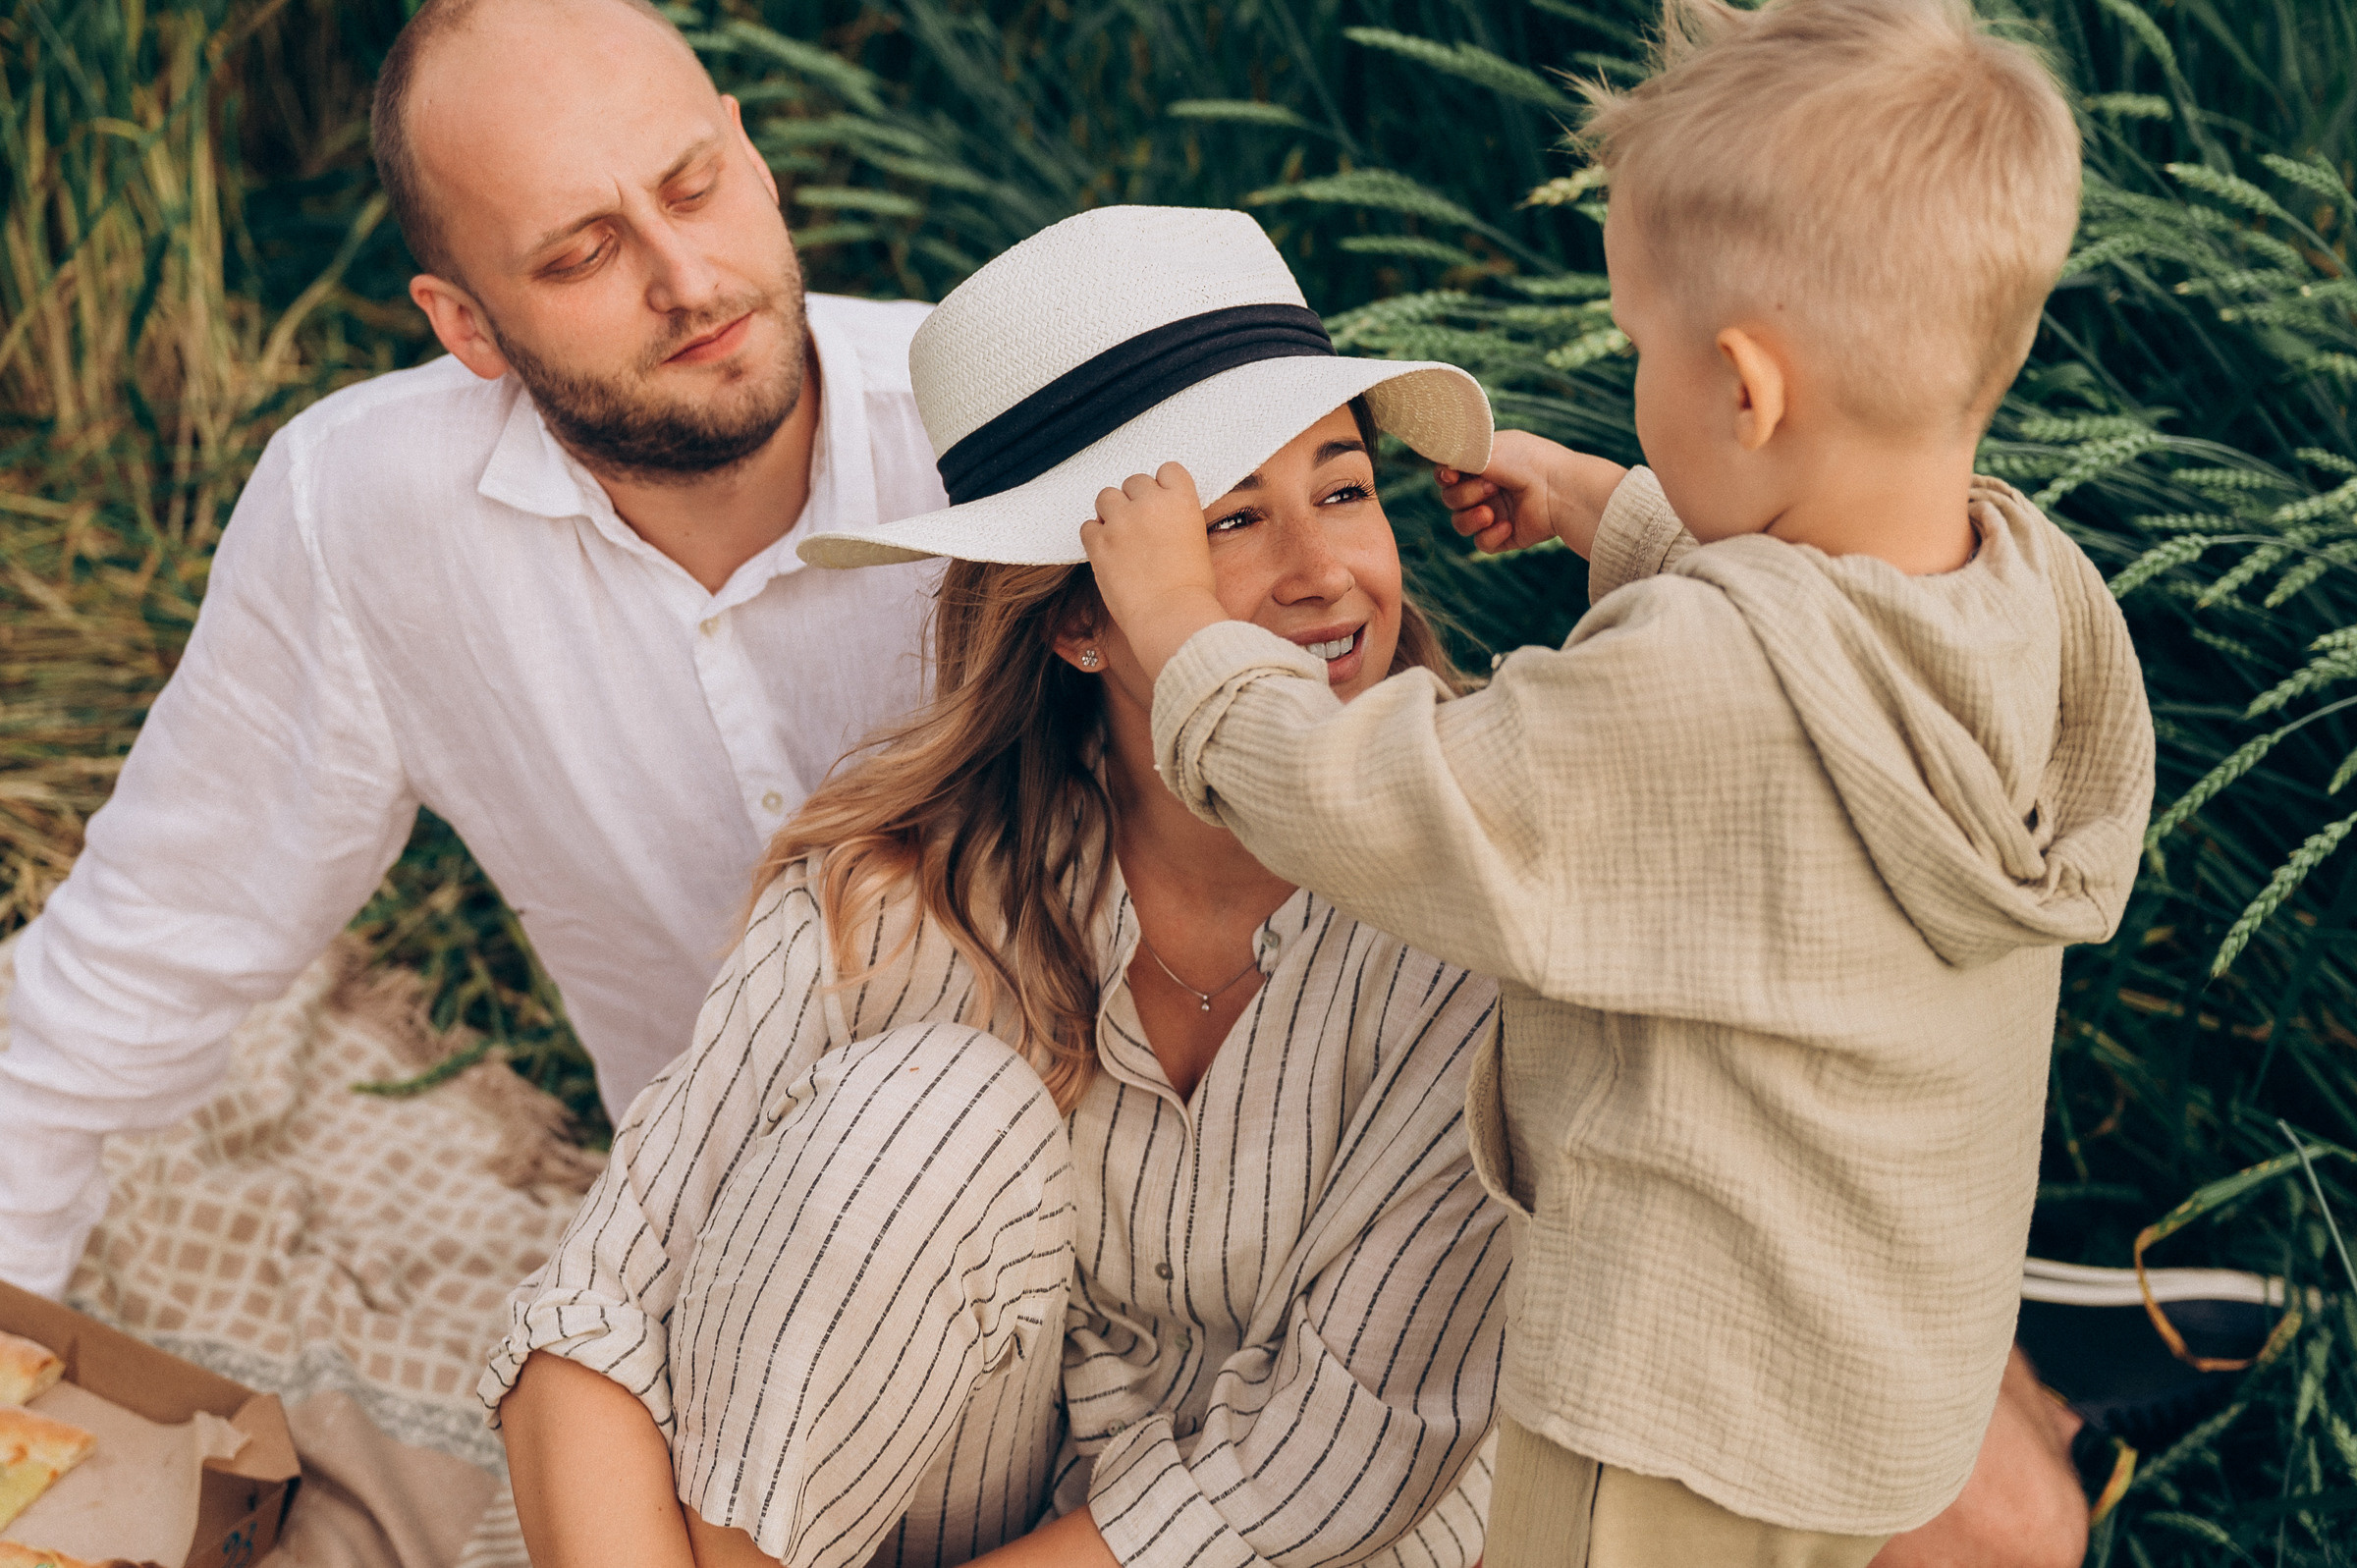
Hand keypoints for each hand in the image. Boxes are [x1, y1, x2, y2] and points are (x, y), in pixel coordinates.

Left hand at [1080, 462, 1229, 680]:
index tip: (1161, 503)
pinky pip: (1087, 526)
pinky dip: (1095, 537)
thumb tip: (1162, 521)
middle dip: (1135, 500)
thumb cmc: (1192, 589)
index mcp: (1182, 500)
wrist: (1172, 616)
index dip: (1163, 487)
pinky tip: (1107, 553)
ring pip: (1106, 497)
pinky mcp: (1099, 543)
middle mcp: (1150, 504)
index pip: (1168, 470)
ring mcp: (1121, 521)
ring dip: (1111, 512)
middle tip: (1139, 526)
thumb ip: (1177, 520)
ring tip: (1120, 536)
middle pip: (1134, 481)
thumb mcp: (1197, 542)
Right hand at [1437, 430, 1627, 559]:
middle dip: (1464, 495)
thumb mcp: (1487, 449)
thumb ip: (1457, 454)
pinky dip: (1490, 535)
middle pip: (1450, 499)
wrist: (1560, 489)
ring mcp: (1496, 512)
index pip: (1448, 473)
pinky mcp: (1506, 536)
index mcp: (1484, 462)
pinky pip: (1481, 543)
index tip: (1451, 474)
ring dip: (1471, 518)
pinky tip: (1507, 526)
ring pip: (1460, 523)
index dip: (1445, 476)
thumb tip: (1437, 464)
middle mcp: (1488, 486)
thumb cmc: (1527, 461)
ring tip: (1491, 513)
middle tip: (1490, 488)